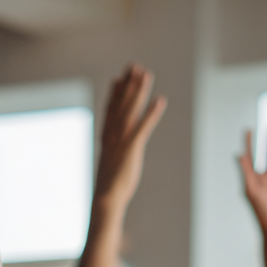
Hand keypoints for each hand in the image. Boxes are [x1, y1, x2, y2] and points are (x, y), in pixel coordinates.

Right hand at [94, 65, 166, 211]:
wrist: (106, 200)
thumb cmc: (108, 190)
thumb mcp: (110, 169)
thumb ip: (112, 158)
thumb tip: (111, 155)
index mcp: (107, 141)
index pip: (110, 112)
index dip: (114, 95)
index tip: (117, 79)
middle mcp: (113, 137)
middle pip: (120, 106)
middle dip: (127, 86)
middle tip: (133, 67)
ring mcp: (121, 142)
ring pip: (130, 111)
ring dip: (138, 92)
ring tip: (145, 74)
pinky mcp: (132, 149)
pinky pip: (143, 128)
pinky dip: (151, 114)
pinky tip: (160, 101)